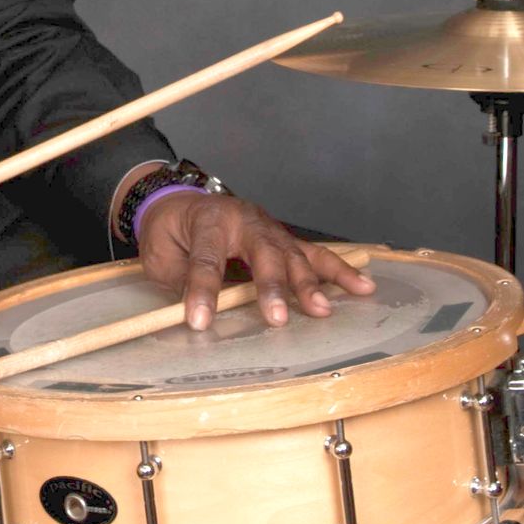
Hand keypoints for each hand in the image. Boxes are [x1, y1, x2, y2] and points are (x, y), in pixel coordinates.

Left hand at [136, 190, 375, 329]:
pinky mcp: (285, 240)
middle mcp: (244, 219)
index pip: (207, 257)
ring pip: (293, 255)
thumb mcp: (160, 253)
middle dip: (270, 286)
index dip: (203, 290)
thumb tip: (196, 310)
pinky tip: (363, 286)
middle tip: (276, 318)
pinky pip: (315, 256)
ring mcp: (269, 228)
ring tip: (321, 310)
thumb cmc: (171, 231)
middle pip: (262, 251)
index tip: (199, 321)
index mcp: (208, 219)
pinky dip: (340, 272)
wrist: (181, 202)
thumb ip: (179, 277)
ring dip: (308, 284)